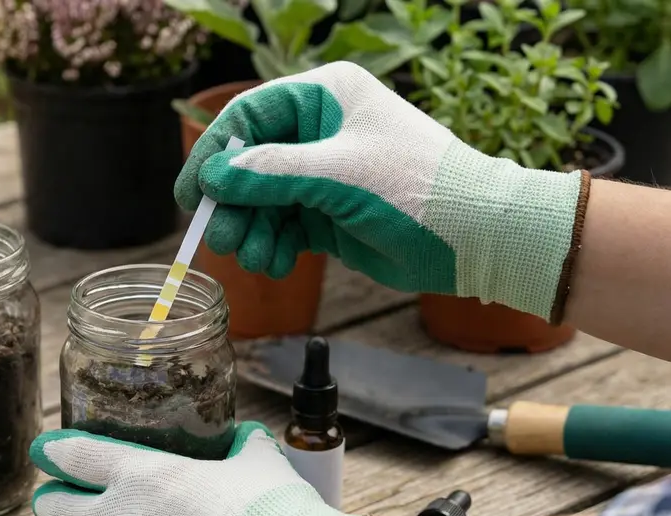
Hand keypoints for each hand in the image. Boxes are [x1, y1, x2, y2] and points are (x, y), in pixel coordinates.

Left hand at [28, 421, 381, 515]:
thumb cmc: (269, 511)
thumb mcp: (255, 461)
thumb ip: (242, 446)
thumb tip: (246, 436)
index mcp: (141, 473)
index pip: (78, 455)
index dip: (56, 452)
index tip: (45, 451)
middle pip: (58, 508)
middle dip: (50, 502)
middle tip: (51, 500)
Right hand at [175, 61, 589, 321]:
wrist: (478, 237)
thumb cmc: (418, 188)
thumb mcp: (337, 175)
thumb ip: (269, 174)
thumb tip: (214, 176)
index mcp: (326, 97)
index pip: (250, 116)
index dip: (215, 153)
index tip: (192, 194)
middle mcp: (321, 131)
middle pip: (250, 163)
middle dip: (234, 203)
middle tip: (221, 239)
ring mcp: (325, 174)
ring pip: (263, 201)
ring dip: (252, 231)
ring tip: (254, 259)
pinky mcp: (330, 214)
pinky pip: (284, 226)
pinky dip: (274, 246)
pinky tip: (274, 263)